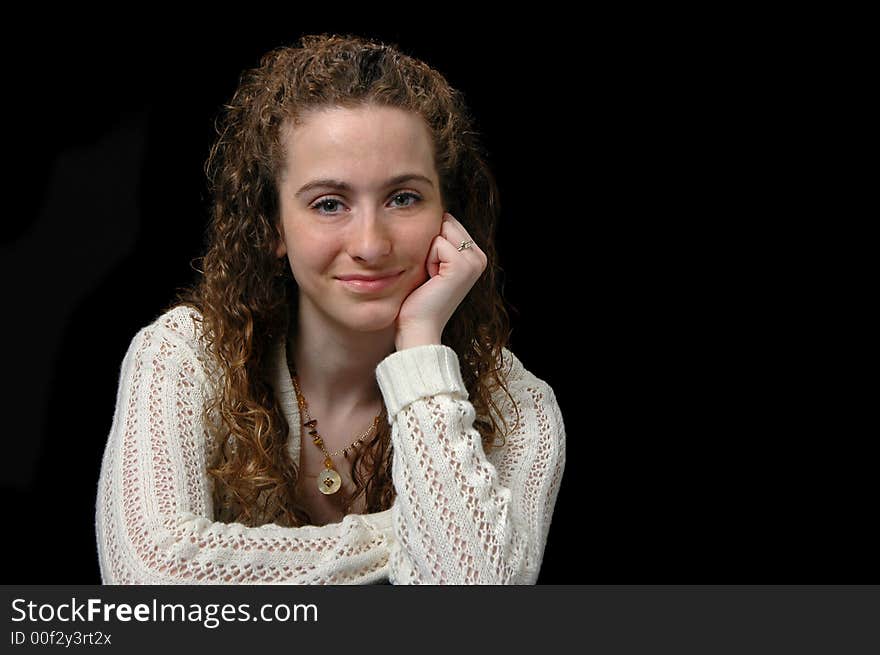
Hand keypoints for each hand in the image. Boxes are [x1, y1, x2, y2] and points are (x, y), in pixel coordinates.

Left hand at [395, 212, 487, 349]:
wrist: (419, 327)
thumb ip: (438, 240)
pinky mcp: (463, 266)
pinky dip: (428, 260)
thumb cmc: (419, 298)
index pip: (449, 222)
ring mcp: (474, 262)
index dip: (432, 242)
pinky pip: (437, 243)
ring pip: (442, 229)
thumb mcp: (432, 264)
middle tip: (431, 274)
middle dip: (431, 244)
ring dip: (428, 251)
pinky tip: (432, 280)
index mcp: (476, 256)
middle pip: (447, 222)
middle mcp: (480, 257)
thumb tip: (433, 213)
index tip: (433, 270)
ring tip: (432, 277)